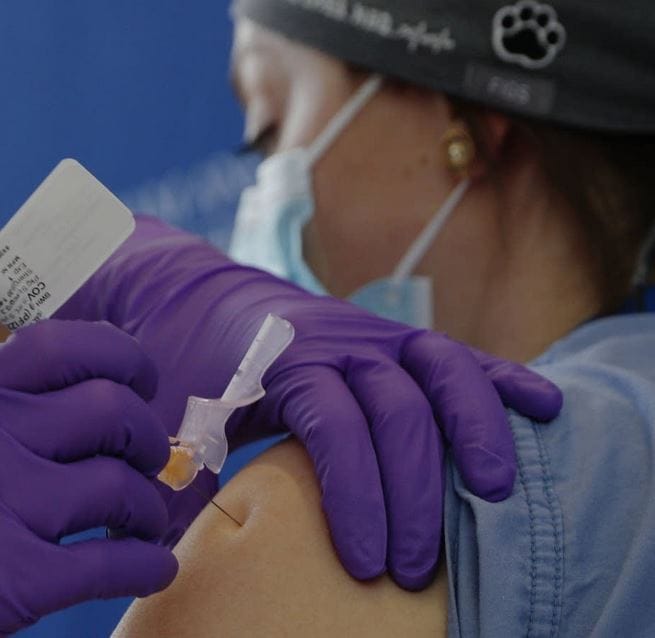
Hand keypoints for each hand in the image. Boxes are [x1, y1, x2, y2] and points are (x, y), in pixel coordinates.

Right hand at [0, 320, 176, 633]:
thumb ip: (8, 402)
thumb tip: (92, 391)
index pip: (67, 348)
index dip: (125, 360)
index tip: (144, 384)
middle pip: (114, 413)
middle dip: (147, 439)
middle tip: (148, 459)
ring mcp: (6, 504)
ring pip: (120, 486)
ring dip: (148, 506)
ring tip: (146, 519)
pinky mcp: (14, 579)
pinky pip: (110, 564)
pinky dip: (146, 565)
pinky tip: (155, 568)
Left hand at [58, 216, 561, 588]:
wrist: (201, 295)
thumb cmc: (192, 367)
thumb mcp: (179, 420)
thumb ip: (190, 480)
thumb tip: (196, 555)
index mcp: (282, 363)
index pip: (336, 428)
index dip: (358, 496)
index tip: (367, 563)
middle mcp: (339, 342)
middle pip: (397, 409)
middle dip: (416, 492)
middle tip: (418, 567)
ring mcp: (374, 332)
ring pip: (441, 367)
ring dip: (477, 427)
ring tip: (497, 491)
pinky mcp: (395, 334)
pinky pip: (458, 351)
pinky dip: (501, 377)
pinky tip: (543, 405)